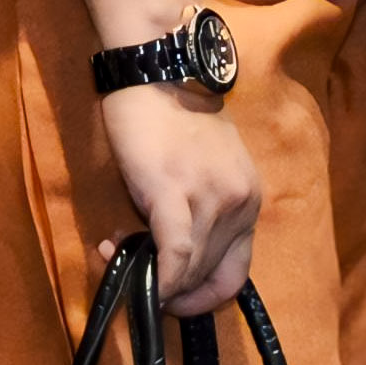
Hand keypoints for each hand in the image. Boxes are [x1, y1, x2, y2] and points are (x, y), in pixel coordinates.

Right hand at [101, 82, 263, 318]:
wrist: (159, 67)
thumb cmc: (173, 113)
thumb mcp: (206, 168)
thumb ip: (199, 209)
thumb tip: (171, 254)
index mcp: (249, 198)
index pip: (235, 273)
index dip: (202, 297)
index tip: (171, 296)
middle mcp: (239, 203)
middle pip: (207, 276)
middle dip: (169, 289)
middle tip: (134, 273)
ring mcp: (212, 199)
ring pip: (188, 271)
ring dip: (152, 279)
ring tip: (116, 253)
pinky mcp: (176, 192)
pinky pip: (173, 256)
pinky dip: (157, 279)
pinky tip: (130, 275)